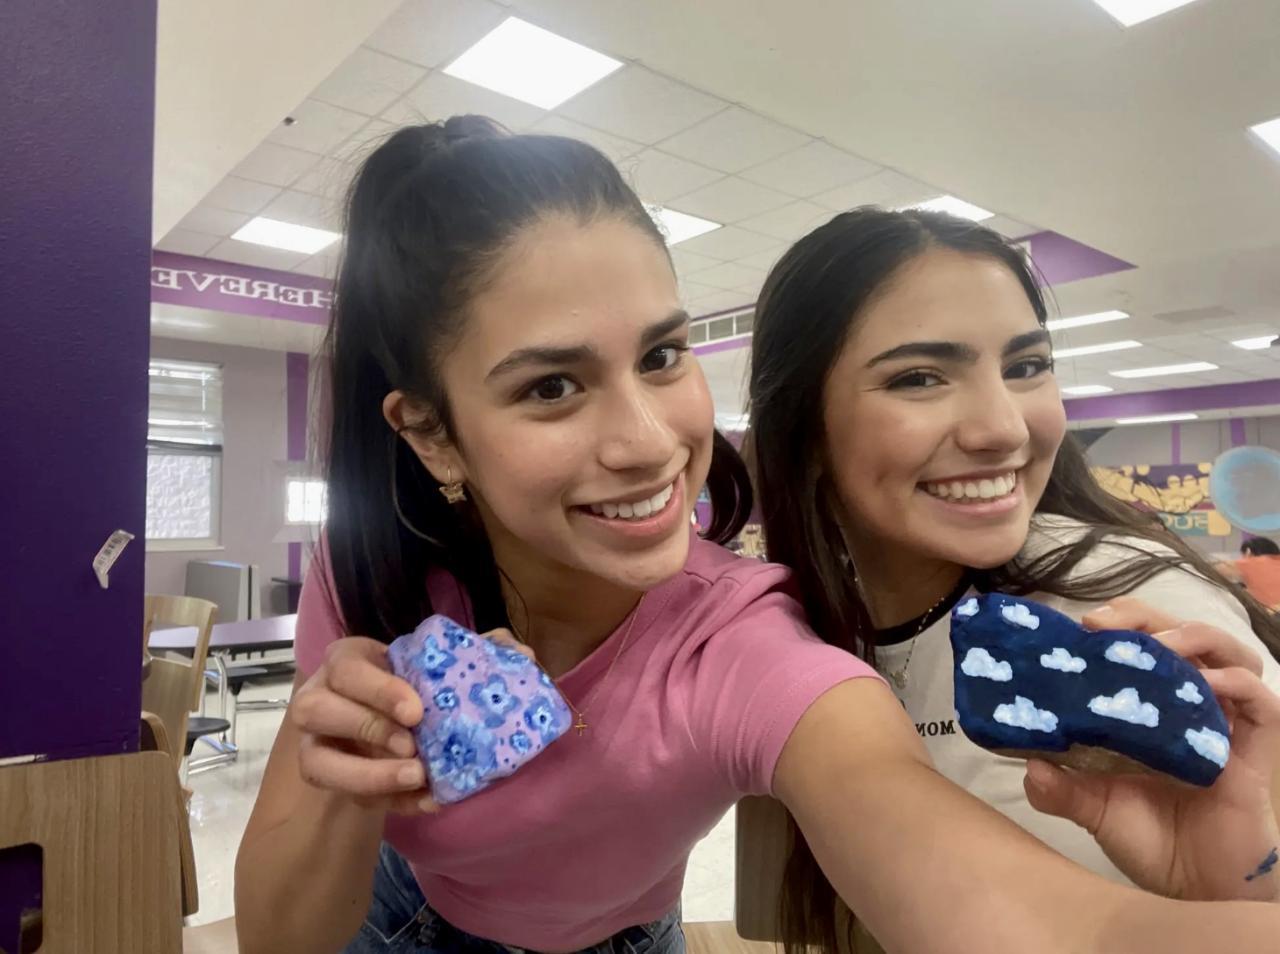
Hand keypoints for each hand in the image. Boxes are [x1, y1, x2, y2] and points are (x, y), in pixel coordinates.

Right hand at [291, 629, 536, 814]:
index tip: (416, 712)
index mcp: (345, 660)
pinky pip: (350, 798)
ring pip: (318, 762)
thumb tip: (519, 652)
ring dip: (367, 775)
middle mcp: (319, 698)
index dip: (378, 690)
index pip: (347, 668)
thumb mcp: (442, 660)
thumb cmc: (420, 680)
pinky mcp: (332, 781)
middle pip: (315, 709)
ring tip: (417, 777)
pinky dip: (390, 803)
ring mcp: (317, 743)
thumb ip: (480, 651)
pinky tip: (426, 801)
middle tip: (413, 746)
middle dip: (368, 728)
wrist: (402, 719)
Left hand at [1023, 598, 1279, 900]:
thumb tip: (1028, 766)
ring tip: (1156, 646)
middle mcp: (1186, 706)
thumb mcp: (1095, 810)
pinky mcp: (1254, 748)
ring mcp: (1223, 723)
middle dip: (1142, 617)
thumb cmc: (1151, 843)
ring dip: (1190, 636)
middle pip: (1177, 634)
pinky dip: (1232, 682)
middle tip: (1102, 625)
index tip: (1077, 627)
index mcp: (1147, 708)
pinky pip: (1257, 700)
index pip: (1138, 644)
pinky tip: (1203, 684)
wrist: (1199, 891)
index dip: (1113, 626)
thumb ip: (1060, 790)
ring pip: (1225, 652)